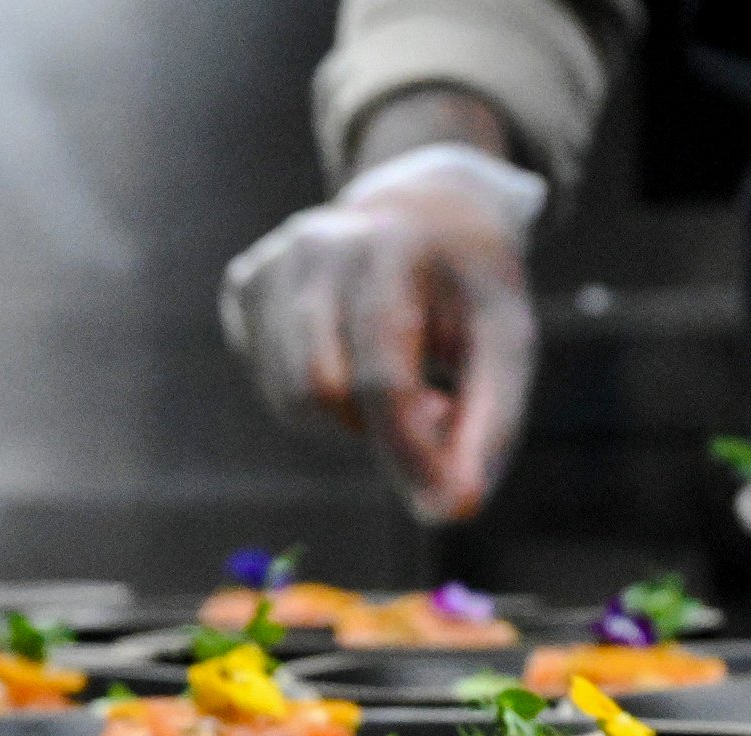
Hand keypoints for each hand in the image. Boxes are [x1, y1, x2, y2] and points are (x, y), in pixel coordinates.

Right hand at [220, 143, 545, 523]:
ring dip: (351, 419)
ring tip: (396, 377)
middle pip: (322, 392)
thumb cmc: (471, 287)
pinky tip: (354, 358)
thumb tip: (454, 510)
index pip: (381, 376)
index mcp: (388, 247)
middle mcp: (315, 244)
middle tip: (435, 406)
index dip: (411, 452)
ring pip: (292, 399)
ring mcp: (270, 261)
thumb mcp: (505, 342)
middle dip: (381, 430)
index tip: (444, 505)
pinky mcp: (244, 284)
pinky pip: (272, 383)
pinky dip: (320, 400)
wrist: (424, 210)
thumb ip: (488, 425)